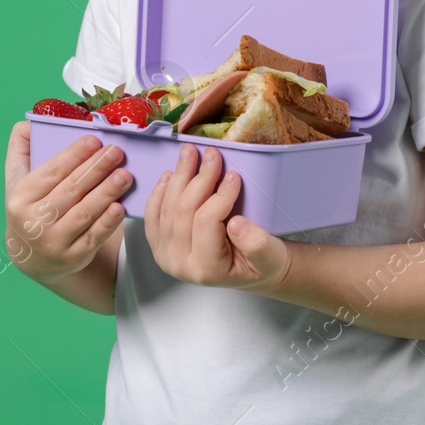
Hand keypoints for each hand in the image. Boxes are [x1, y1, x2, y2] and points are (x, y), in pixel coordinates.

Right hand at [3, 120, 130, 284]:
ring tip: (125, 175)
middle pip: (70, 191)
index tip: (94, 140)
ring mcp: (53, 242)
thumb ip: (21, 149)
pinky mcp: (73, 257)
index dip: (73, 156)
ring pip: (84, 214)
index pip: (50, 173)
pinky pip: (94, 237)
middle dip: (96, 169)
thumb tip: (30, 122)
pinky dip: (108, 222)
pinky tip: (121, 207)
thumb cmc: (30, 207)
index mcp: (19, 198)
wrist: (32, 257)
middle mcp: (33, 222)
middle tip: (117, 152)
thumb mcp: (17, 180)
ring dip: (107, 193)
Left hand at [143, 142, 290, 292]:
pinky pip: (152, 214)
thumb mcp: (271, 257)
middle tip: (212, 154)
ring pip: (166, 207)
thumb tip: (236, 224)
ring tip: (191, 153)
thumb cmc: (262, 262)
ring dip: (179, 176)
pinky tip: (170, 173)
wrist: (250, 272)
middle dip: (199, 178)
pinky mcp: (159, 244)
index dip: (220, 194)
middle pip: (182, 211)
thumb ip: (257, 244)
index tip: (234, 175)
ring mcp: (165, 254)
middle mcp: (180, 264)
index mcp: (207, 269)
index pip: (206, 222)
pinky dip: (160, 191)